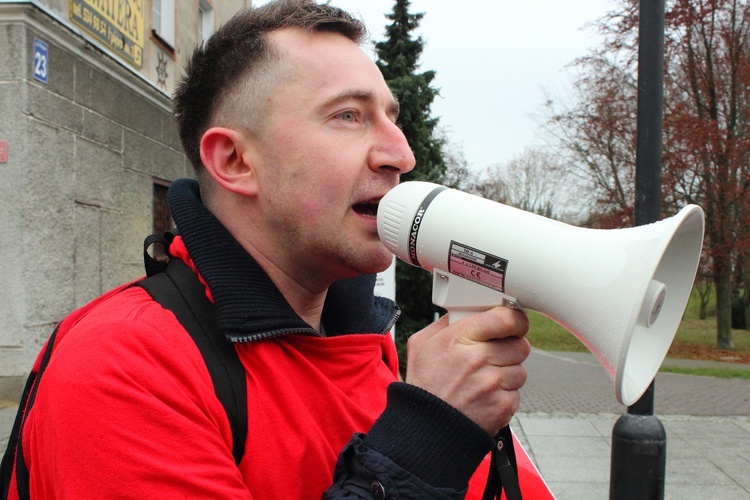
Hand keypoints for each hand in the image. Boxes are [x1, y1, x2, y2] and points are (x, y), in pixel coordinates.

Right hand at [404, 306, 529, 435]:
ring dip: (508, 373)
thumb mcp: (422, 344)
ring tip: (485, 379)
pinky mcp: (503, 405)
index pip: (505, 318)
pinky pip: (517, 393)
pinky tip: (485, 397)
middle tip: (495, 355)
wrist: (426, 427)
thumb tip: (464, 311)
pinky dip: (505, 395)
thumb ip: (445, 323)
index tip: (514, 323)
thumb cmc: (424, 386)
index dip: (515, 320)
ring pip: (520, 370)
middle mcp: (478, 359)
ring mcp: (493, 384)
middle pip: (520, 345)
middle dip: (511, 348)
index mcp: (459, 339)